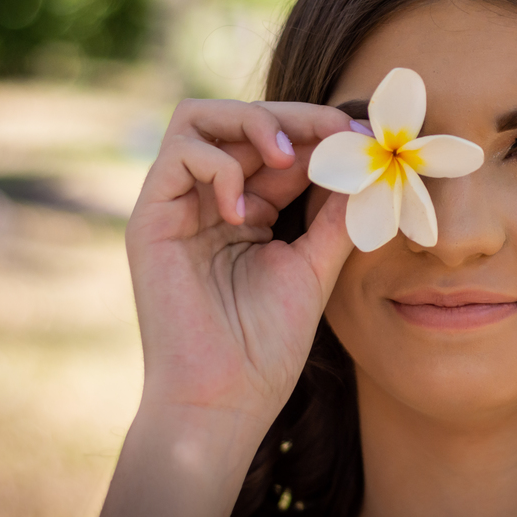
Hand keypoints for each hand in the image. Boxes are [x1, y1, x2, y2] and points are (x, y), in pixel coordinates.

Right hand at [125, 99, 352, 422]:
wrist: (224, 400)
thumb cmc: (266, 345)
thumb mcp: (315, 266)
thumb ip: (334, 214)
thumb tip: (366, 164)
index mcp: (249, 208)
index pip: (278, 145)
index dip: (318, 131)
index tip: (360, 137)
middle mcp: (209, 199)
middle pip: (240, 119)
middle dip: (294, 117)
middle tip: (336, 132)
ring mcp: (177, 205)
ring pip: (199, 117)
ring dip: (252, 123)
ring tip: (288, 158)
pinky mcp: (150, 218)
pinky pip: (179, 154)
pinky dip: (220, 166)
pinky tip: (245, 211)